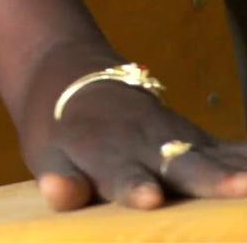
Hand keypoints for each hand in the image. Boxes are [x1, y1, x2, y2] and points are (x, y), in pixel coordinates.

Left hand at [24, 82, 246, 209]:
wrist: (77, 79)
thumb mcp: (50, 155)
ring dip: (242, 169)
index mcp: (106, 154)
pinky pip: (232, 151)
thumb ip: (60, 178)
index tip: (149, 198)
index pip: (120, 174)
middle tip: (240, 188)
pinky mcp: (202, 140)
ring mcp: (179, 139)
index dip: (133, 186)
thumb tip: (55, 191)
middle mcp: (148, 144)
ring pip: (216, 155)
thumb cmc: (63, 134)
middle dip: (210, 178)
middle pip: (182, 163)